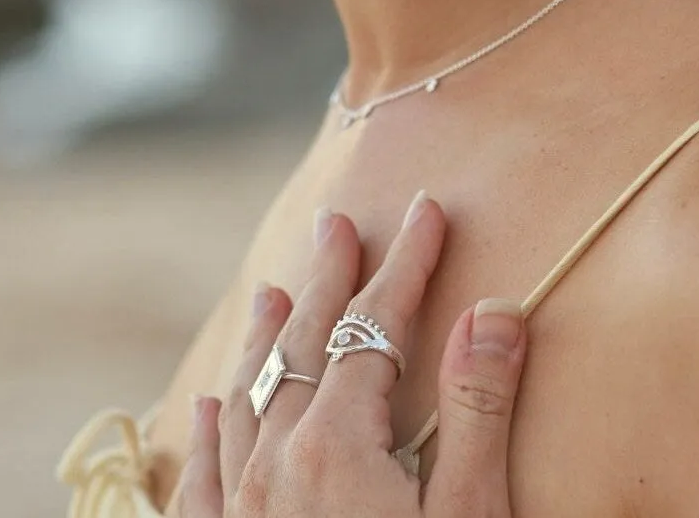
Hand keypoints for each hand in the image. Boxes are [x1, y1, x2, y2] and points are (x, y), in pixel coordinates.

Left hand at [176, 192, 527, 516]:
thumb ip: (478, 411)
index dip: (406, 264)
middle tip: (339, 223)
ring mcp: (239, 514)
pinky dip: (211, 430)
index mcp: (337, 446)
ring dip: (269, 338)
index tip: (425, 210)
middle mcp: (275, 466)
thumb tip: (493, 310)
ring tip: (278, 289)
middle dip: (333, 279)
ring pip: (250, 398)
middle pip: (306, 345)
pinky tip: (207, 405)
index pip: (375, 326)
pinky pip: (205, 478)